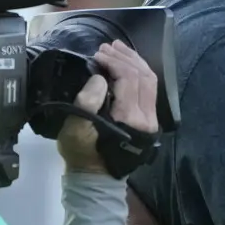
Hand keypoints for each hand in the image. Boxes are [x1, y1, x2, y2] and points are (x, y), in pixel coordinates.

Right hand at [57, 41, 158, 173]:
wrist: (95, 176)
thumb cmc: (81, 153)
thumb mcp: (74, 132)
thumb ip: (86, 103)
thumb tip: (99, 78)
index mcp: (129, 119)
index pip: (129, 79)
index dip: (114, 62)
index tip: (97, 55)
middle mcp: (146, 117)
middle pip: (144, 76)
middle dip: (125, 57)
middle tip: (106, 48)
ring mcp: (151, 118)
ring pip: (150, 80)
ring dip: (134, 61)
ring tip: (116, 48)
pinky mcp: (149, 117)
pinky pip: (149, 88)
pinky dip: (138, 71)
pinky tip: (126, 62)